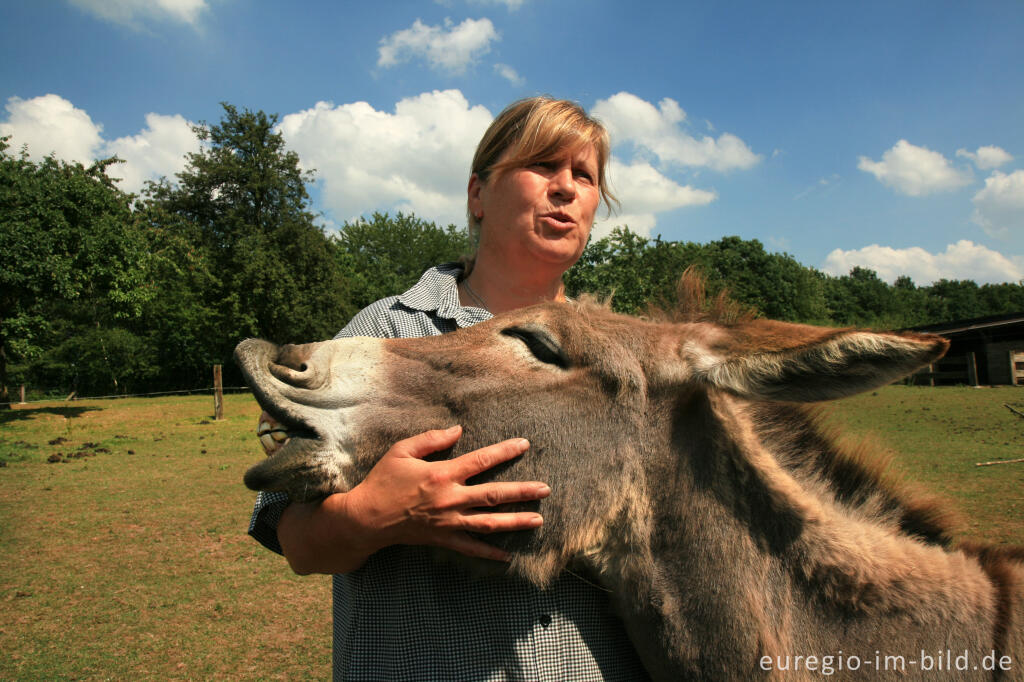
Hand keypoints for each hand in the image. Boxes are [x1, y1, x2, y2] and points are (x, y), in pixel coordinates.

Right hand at [277, 425, 549, 573]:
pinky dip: (489, 553)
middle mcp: (451, 499)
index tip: (524, 445)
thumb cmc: (383, 481)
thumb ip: (431, 439)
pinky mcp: (442, 539)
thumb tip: (457, 430)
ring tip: (538, 519)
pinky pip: (470, 548)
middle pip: (494, 495)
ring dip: (515, 521)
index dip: (504, 452)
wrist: (367, 518)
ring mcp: (449, 522)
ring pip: (489, 523)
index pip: (481, 461)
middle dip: (522, 492)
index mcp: (443, 474)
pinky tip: (507, 557)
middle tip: (545, 490)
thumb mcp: (402, 451)